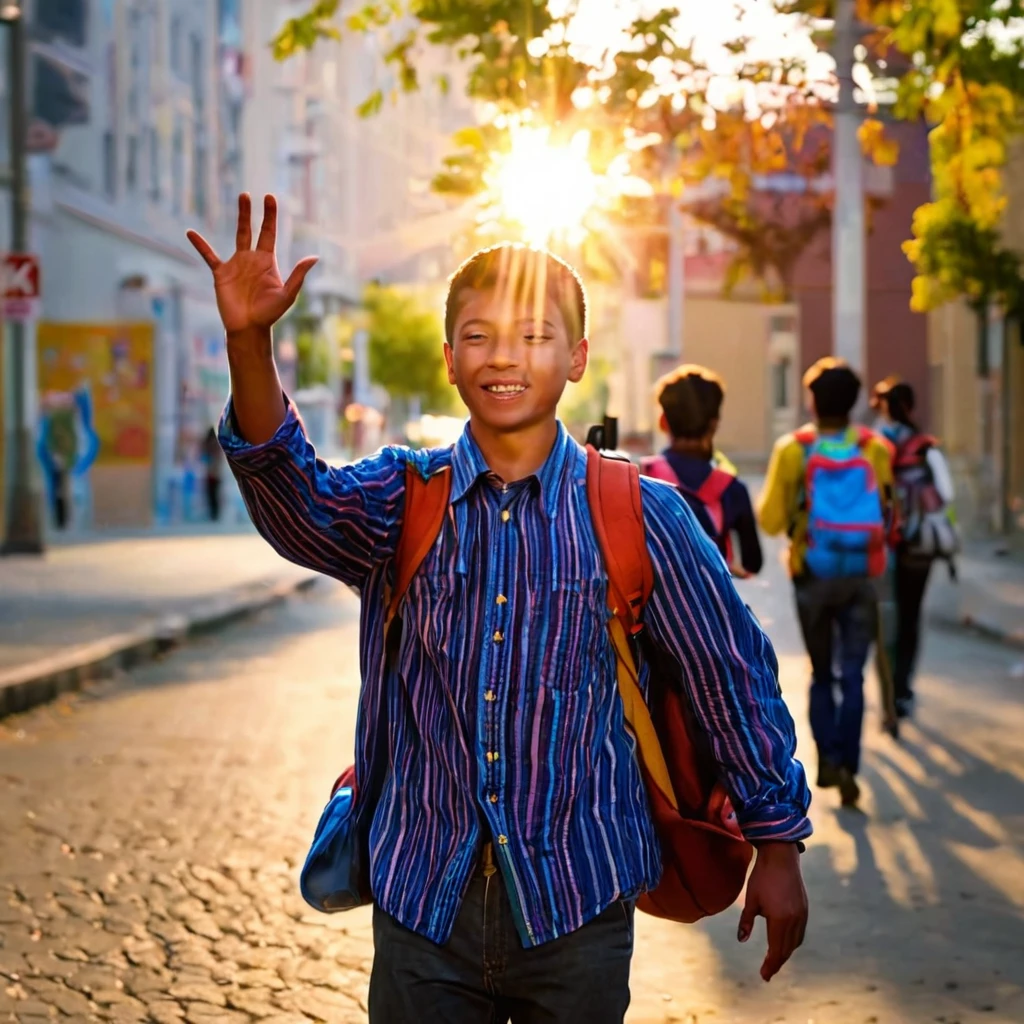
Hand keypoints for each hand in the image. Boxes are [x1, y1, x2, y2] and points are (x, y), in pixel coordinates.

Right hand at [186, 193, 316, 336]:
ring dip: (239, 217)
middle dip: (252, 212)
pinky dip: (200, 245)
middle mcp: (252, 259)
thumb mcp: (287, 294)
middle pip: (252, 230)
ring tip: (239, 199)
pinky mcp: (221, 273)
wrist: (248, 328)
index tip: (270, 198)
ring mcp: (236, 265)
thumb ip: (298, 275)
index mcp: (267, 262)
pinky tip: (190, 233)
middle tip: (250, 194)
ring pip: (237, 236)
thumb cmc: (269, 314)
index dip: (270, 216)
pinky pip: (209, 256)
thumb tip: (314, 257)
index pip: (269, 233)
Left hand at [737, 842, 807, 981]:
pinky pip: (800, 932)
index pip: (777, 951)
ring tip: (774, 959)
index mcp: (780, 920)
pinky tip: (785, 942)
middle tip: (767, 972)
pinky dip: (792, 941)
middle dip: (777, 962)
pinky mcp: (805, 908)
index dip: (770, 965)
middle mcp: (795, 920)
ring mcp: (802, 914)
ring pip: (795, 942)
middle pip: (787, 949)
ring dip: (785, 952)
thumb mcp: (751, 899)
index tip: (764, 976)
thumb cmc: (762, 877)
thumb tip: (741, 940)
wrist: (781, 856)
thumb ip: (746, 921)